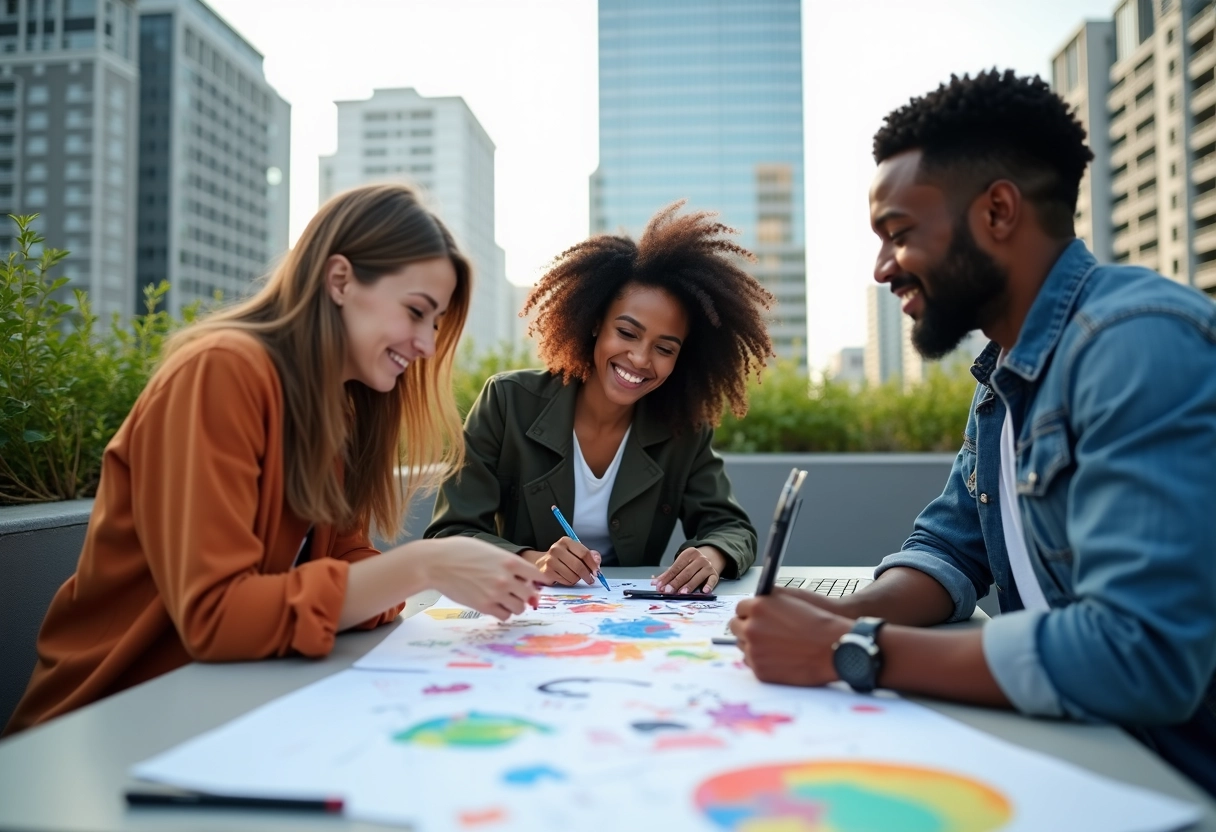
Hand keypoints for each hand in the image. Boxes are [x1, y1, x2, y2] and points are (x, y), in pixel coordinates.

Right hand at [421, 538, 542, 621]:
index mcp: (510, 561)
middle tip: (517, 591)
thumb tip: (524, 578)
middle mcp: (506, 579)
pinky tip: (495, 605)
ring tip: (505, 599)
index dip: (540, 580)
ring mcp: (495, 594)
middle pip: (530, 594)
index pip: (538, 575)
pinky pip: (504, 616)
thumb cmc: (461, 552)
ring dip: (515, 605)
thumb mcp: (490, 550)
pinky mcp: (484, 606)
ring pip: (519, 608)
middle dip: (525, 594)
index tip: (539, 583)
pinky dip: (503, 613)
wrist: (437, 563)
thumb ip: (508, 563)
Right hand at [526, 537, 600, 586]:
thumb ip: (589, 555)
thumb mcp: (576, 552)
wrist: (541, 563)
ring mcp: (550, 560)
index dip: (592, 564)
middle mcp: (557, 549)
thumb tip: (597, 560)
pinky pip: (565, 581)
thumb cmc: (562, 558)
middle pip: (578, 565)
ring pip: (572, 575)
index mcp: (566, 541)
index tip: (597, 572)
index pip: (584, 553)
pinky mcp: (547, 572)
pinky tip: (567, 578)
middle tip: (590, 579)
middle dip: (586, 574)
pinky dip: (569, 582)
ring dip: (577, 579)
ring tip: (575, 576)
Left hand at [651, 545, 726, 593]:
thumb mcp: (681, 564)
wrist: (711, 557)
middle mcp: (699, 558)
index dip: (667, 577)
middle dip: (675, 583)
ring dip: (689, 585)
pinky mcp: (715, 574)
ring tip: (681, 592)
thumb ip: (669, 573)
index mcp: (688, 553)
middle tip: (668, 591)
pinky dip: (708, 585)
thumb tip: (655, 581)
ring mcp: (708, 566)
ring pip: (697, 577)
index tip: (659, 585)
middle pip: (685, 572)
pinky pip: (712, 580)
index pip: (676, 567)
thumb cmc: (692, 563)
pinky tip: (704, 591)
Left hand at [729, 587, 853, 685]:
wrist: (835, 648)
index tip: (753, 616)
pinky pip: (751, 662)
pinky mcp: (760, 670)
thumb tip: (755, 599)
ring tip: (772, 644)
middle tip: (759, 630)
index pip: (740, 608)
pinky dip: (760, 659)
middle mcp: (751, 629)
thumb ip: (769, 598)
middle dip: (746, 627)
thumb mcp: (791, 598)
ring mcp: (754, 651)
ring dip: (752, 644)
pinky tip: (776, 656)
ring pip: (742, 645)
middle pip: (735, 627)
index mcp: (757, 608)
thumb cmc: (817, 621)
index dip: (749, 612)